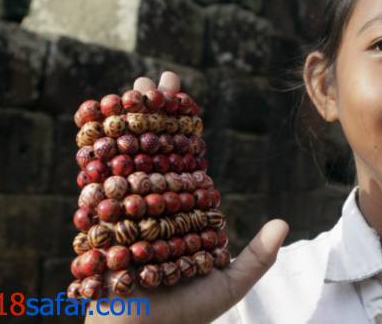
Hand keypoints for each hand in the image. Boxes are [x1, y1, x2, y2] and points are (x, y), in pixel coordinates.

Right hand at [85, 71, 289, 322]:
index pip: (184, 157)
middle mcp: (154, 204)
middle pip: (154, 149)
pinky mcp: (101, 219)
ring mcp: (126, 208)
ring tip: (130, 90)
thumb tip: (282, 223)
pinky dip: (99, 147)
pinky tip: (101, 120)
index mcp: (183, 210)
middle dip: (151, 113)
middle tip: (152, 80)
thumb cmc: (184, 316)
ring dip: (127, 121)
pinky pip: (99, 177)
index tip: (181, 94)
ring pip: (128, 156)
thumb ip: (257, 259)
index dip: (182, 126)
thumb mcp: (228, 285)